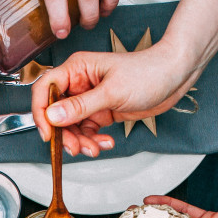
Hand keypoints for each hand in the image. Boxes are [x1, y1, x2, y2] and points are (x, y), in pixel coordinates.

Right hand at [31, 38, 200, 156]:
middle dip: (65, 133)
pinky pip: (87, 130)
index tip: (48, 132)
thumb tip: (53, 116)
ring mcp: (89, 99)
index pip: (45, 90)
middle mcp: (79, 84)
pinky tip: (105, 142)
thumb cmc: (148, 72)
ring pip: (72, 125)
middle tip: (75, 147)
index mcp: (76, 69)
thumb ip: (80, 106)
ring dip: (80, 140)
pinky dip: (94, 139)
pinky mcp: (101, 111)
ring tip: (95, 148)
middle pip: (56, 113)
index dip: (41, 112)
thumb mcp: (112, 91)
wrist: (176, 76)